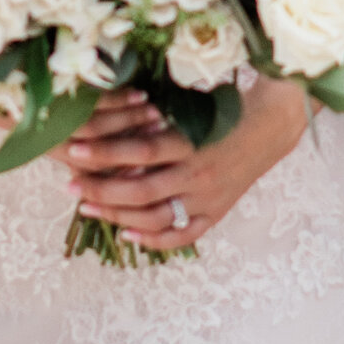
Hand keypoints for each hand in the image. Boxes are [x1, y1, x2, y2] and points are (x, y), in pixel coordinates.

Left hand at [62, 77, 312, 250]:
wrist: (274, 124)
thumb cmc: (228, 105)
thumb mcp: (194, 104)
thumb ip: (157, 115)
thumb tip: (111, 119)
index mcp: (194, 140)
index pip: (141, 150)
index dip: (106, 152)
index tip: (74, 150)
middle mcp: (200, 173)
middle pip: (141, 190)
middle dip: (101, 189)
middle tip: (69, 185)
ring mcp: (209, 197)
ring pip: (156, 217)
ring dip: (118, 215)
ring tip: (87, 207)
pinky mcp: (217, 212)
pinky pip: (183, 235)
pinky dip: (154, 239)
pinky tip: (127, 235)